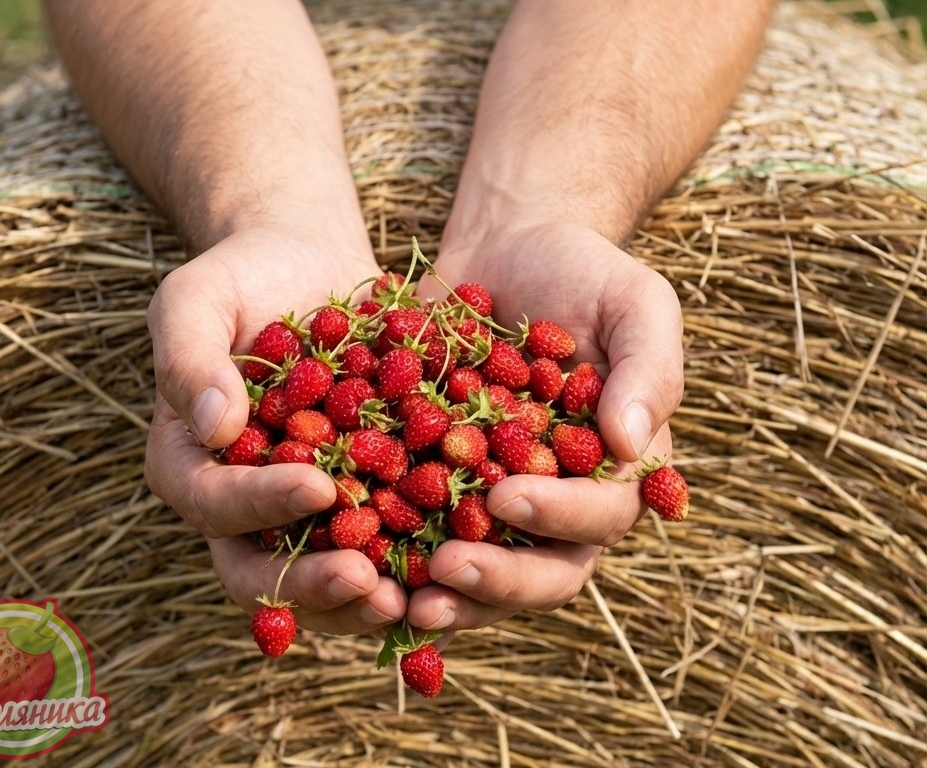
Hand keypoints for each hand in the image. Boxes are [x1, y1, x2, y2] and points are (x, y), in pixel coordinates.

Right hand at [144, 226, 407, 634]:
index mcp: (191, 464)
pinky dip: (411, 561)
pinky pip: (379, 542)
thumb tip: (213, 426)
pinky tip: (456, 560)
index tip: (318, 487)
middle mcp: (241, 503)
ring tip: (415, 596)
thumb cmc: (241, 277)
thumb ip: (187, 357)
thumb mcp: (197, 299)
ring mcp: (302, 510)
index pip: (214, 502)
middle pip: (262, 568)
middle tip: (366, 582)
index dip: (261, 505)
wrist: (305, 266)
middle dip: (313, 582)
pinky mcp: (358, 498)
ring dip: (364, 598)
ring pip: (323, 573)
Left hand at [406, 221, 683, 631]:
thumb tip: (630, 447)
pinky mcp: (434, 486)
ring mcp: (492, 501)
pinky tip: (348, 556)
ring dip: (442, 594)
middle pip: (541, 571)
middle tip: (444, 570)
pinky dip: (387, 553)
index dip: (558, 517)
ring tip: (397, 596)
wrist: (504, 249)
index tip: (509, 496)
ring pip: (478, 571)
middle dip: (496, 579)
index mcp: (611, 473)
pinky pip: (415, 534)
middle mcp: (557, 504)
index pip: (599, 516)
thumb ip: (649, 372)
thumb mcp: (635, 305)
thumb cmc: (582, 273)